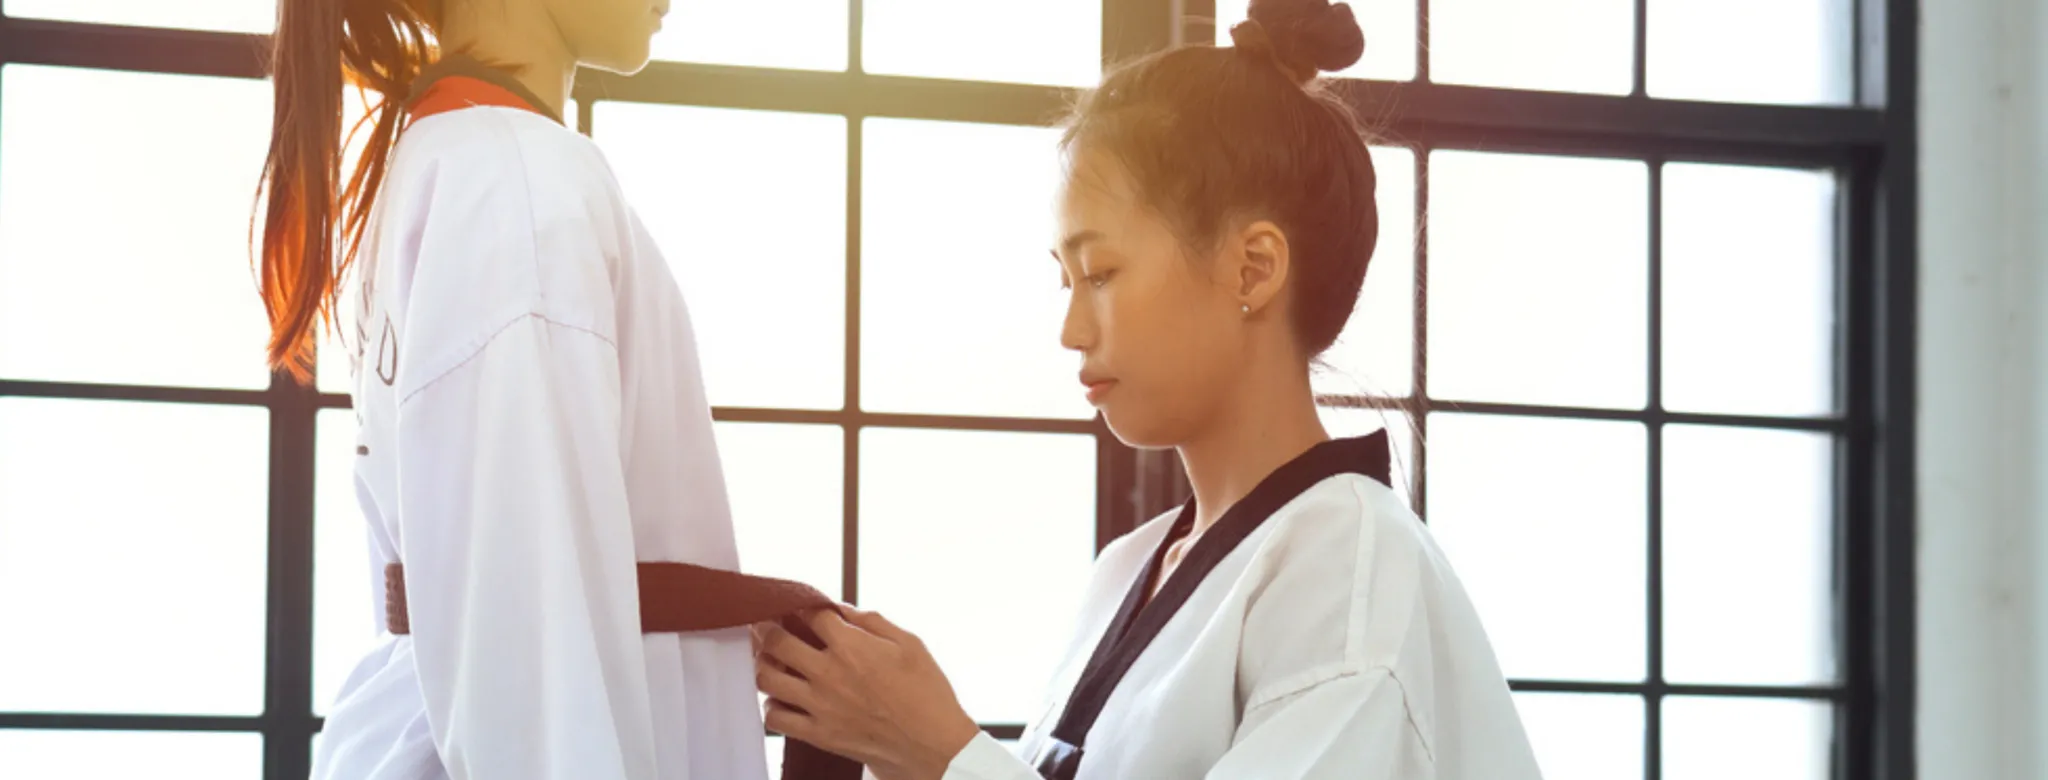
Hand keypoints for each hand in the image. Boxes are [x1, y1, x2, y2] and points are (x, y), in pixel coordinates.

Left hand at [753, 608, 981, 779]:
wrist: (932, 745)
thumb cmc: (927, 693)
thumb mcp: (909, 643)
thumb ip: (872, 622)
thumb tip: (842, 610)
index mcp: (851, 646)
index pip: (809, 614)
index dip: (800, 605)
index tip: (797, 607)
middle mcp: (828, 674)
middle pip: (776, 642)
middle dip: (766, 627)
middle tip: (766, 624)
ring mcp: (819, 706)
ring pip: (766, 679)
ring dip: (763, 664)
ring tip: (768, 659)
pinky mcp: (818, 734)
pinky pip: (775, 718)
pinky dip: (771, 705)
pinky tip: (781, 698)